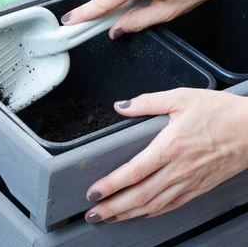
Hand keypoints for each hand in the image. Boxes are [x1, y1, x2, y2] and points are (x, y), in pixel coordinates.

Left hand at [84, 88, 247, 223]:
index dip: (110, 185)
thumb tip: (122, 106)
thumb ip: (147, 102)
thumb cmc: (221, 113)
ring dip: (128, 213)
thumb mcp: (181, 97)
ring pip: (154, 205)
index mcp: (170, 147)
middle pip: (139, 195)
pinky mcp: (199, 187)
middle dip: (112, 207)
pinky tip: (140, 213)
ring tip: (109, 217)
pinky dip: (152, 212)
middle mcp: (178, 169)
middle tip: (92, 213)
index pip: (133, 172)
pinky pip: (172, 205)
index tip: (93, 192)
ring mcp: (189, 182)